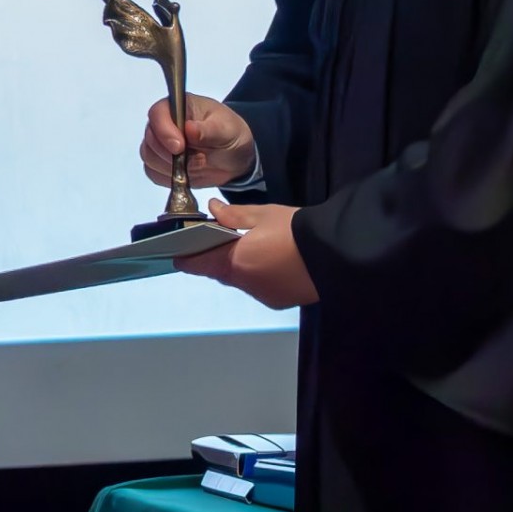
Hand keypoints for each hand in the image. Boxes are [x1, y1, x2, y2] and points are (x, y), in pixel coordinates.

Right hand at [141, 93, 255, 188]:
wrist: (234, 156)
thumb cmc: (230, 134)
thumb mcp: (227, 129)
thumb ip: (209, 130)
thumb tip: (189, 128)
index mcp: (179, 106)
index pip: (157, 114)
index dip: (164, 131)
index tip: (179, 147)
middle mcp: (164, 123)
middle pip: (150, 139)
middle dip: (171, 154)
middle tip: (196, 159)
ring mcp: (159, 143)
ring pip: (149, 157)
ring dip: (171, 167)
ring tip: (196, 165)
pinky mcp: (160, 163)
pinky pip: (153, 173)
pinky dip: (168, 178)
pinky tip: (186, 174)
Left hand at [176, 199, 319, 308]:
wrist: (335, 254)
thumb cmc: (296, 231)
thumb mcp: (263, 215)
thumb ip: (234, 215)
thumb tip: (214, 210)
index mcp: (235, 262)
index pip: (198, 264)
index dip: (186, 258)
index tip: (178, 253)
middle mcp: (246, 284)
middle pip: (220, 273)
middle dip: (217, 258)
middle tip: (220, 241)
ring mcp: (263, 296)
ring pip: (241, 281)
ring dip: (240, 267)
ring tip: (251, 248)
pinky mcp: (279, 301)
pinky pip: (259, 288)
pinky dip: (259, 276)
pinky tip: (271, 262)